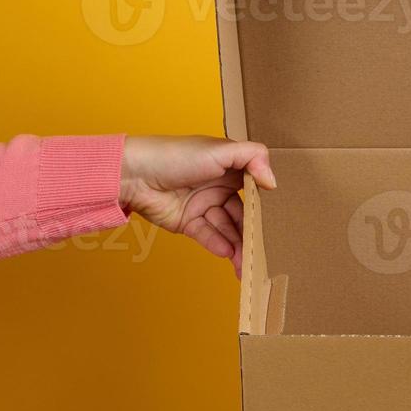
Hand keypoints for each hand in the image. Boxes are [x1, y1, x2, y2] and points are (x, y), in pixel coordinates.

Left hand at [119, 135, 275, 277]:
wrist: (134, 174)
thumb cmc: (174, 155)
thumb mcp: (221, 149)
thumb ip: (253, 157)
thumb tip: (273, 182)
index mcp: (228, 169)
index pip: (253, 191)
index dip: (263, 206)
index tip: (276, 221)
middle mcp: (217, 188)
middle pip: (241, 215)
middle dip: (251, 234)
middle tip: (263, 251)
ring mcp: (202, 207)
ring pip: (226, 229)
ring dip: (237, 245)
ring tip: (245, 261)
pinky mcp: (187, 223)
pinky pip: (207, 236)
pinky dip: (218, 244)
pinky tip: (227, 253)